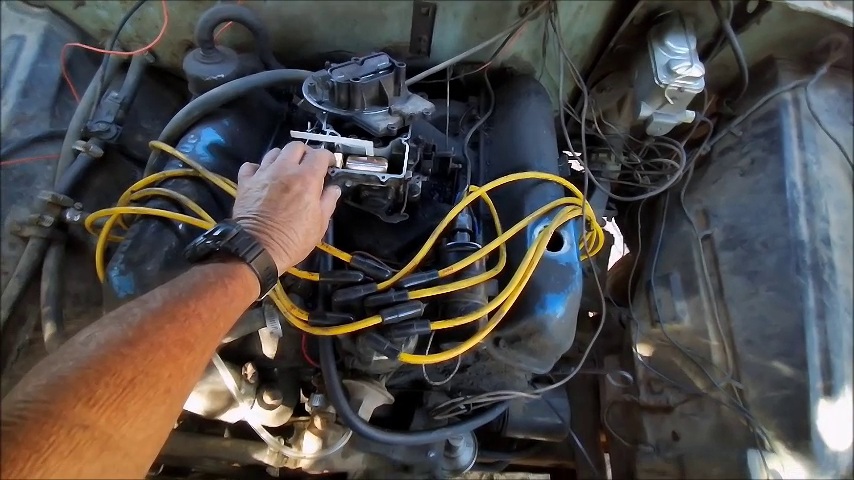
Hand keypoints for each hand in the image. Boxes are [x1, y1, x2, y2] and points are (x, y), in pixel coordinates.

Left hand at [232, 142, 340, 273]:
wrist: (257, 249)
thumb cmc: (293, 239)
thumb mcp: (320, 224)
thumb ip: (328, 202)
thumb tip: (333, 188)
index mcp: (306, 178)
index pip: (320, 155)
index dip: (328, 157)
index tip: (330, 165)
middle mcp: (284, 170)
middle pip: (296, 146)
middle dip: (305, 152)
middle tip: (309, 165)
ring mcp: (263, 174)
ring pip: (274, 152)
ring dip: (283, 158)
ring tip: (286, 170)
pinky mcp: (246, 182)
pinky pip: (251, 166)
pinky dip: (259, 168)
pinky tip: (263, 177)